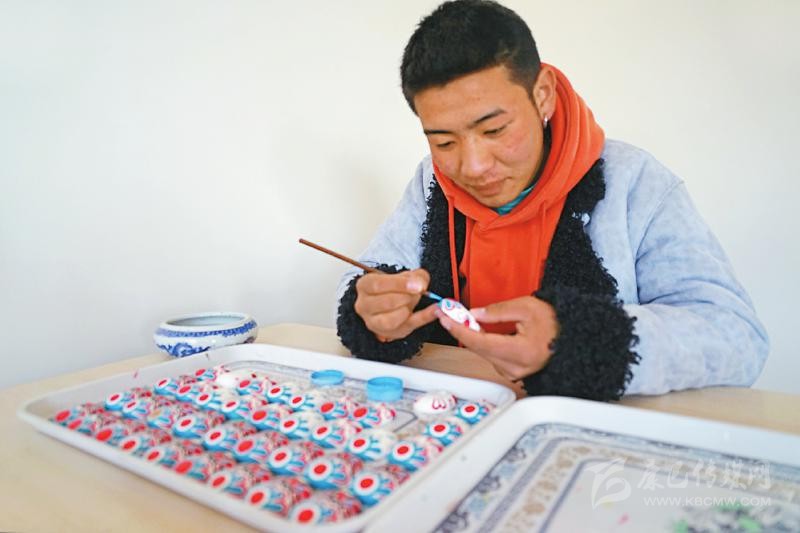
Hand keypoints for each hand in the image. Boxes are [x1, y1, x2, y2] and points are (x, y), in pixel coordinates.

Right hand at [354, 268, 438, 341]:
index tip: (417, 285)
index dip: (399, 285)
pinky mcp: (388, 334)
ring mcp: (373, 322)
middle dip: (406, 297)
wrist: (394, 300)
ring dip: (408, 309)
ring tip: (415, 300)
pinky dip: (424, 318)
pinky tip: (435, 310)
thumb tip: (421, 284)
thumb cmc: (395, 287)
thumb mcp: (405, 275)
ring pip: (390, 321)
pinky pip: (407, 327)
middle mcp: (364, 305)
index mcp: (364, 286)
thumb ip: (415, 276)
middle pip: (385, 303)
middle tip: (417, 292)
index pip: (377, 285)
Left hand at [436, 296, 557, 380]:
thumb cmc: (554, 324)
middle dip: (461, 330)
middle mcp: (516, 367)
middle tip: (447, 314)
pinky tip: (478, 332)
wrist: (571, 337)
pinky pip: (491, 357)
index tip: (446, 318)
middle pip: (479, 349)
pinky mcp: (512, 372)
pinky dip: (482, 344)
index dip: (460, 329)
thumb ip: (498, 311)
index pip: (481, 342)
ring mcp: (514, 372)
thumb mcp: (527, 308)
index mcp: (521, 352)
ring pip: (483, 353)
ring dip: (471, 337)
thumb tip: (475, 314)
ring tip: (461, 320)